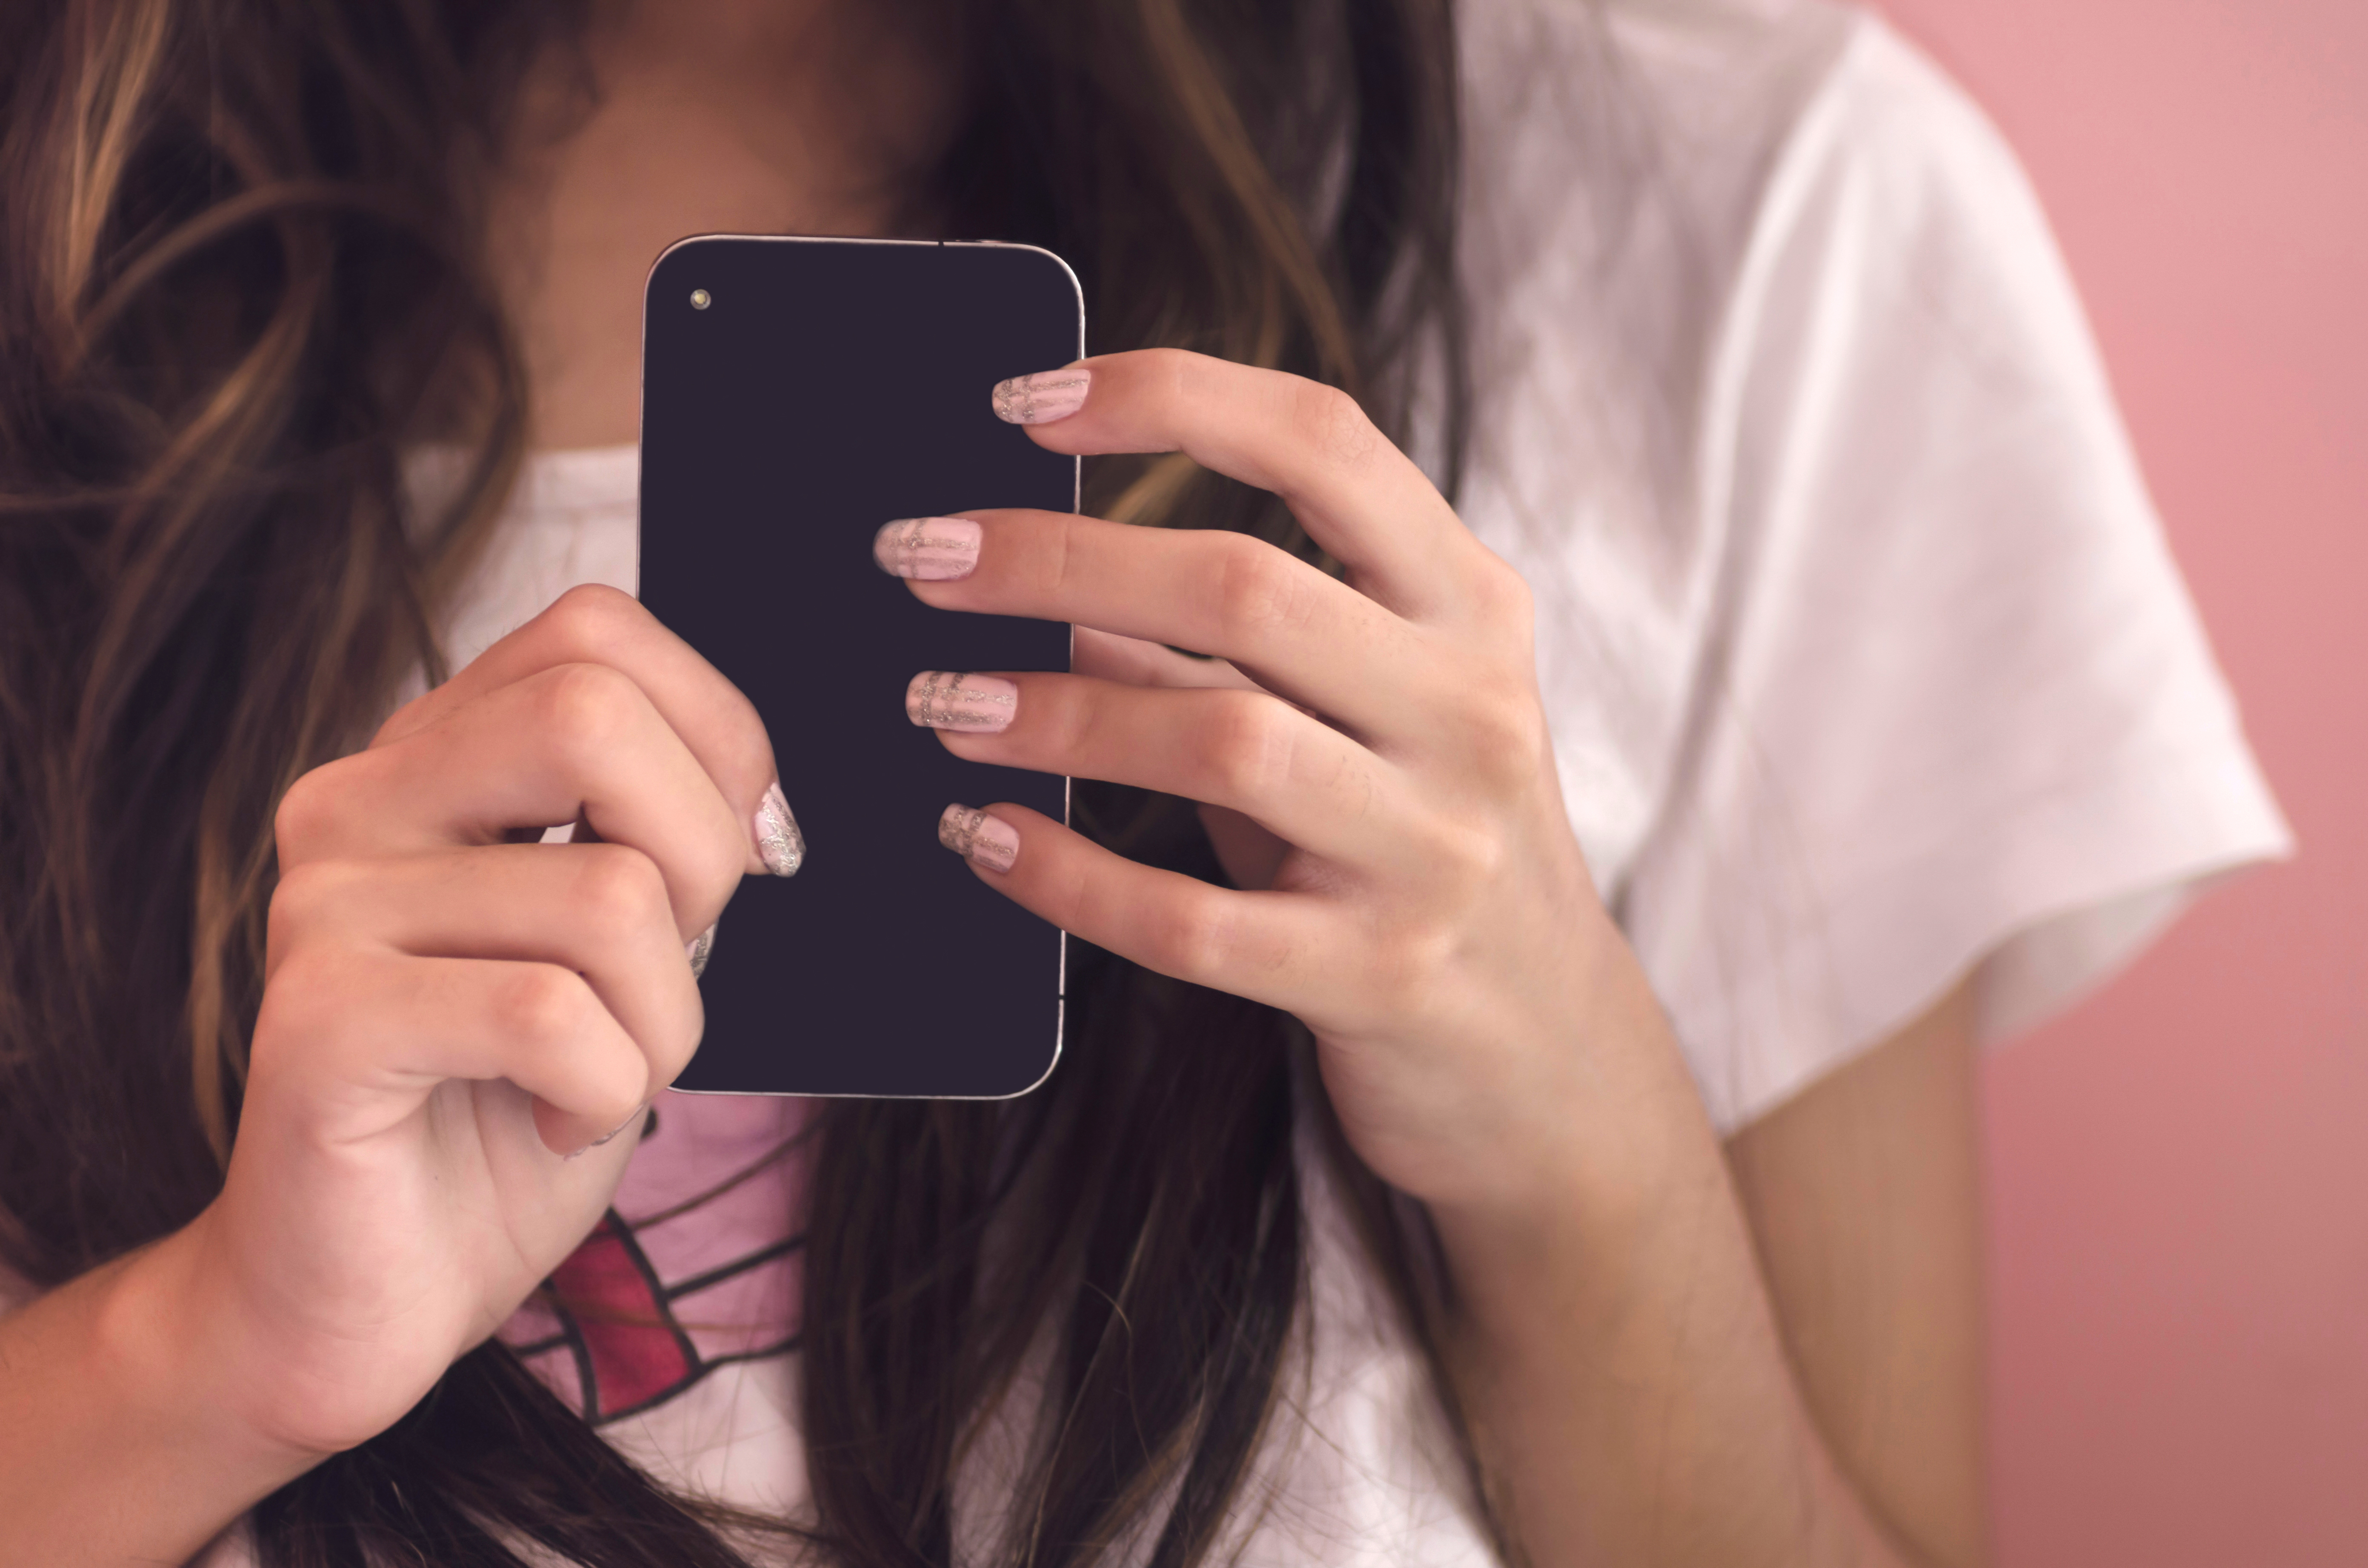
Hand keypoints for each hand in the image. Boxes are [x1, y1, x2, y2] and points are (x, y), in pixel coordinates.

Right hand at [175, 586, 787, 1457]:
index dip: (714, 733)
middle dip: (700, 856)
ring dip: (665, 1023)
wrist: (368, 1291)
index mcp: (428, 761)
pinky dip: (606, 1090)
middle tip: (676, 968)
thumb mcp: (613, 949)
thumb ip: (651, 840)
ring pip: (609, 897)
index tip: (742, 855)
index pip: (593, 631)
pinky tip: (558, 1125)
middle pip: (592, 714)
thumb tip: (754, 803)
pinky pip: (549, 1014)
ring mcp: (323, 906)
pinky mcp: (317, 1020)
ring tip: (603, 1080)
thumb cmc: (507, 1110)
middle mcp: (357, 803)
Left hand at [887, 350, 1669, 1220]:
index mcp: (1471, 609)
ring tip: (935, 700)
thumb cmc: (1428, 847)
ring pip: (1217, 741)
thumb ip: (1234, 647)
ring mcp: (1436, 850)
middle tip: (917, 557)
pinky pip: (1192, 921)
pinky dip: (1069, 874)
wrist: (1552, 1057)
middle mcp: (1469, 711)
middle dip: (1055, 556)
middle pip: (1242, 584)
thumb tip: (1059, 583)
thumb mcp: (1367, 717)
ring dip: (1049, 712)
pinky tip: (983, 838)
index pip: (1323, 442)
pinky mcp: (1380, 978)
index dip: (1168, 395)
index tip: (1022, 400)